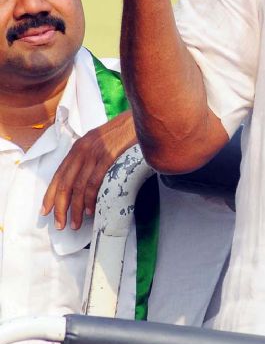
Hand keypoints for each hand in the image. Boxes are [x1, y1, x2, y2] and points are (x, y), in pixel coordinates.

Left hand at [41, 111, 137, 229]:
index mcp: (79, 148)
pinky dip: (90, 198)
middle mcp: (82, 151)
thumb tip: (88, 177)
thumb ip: (92, 156)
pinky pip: (94, 182)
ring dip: (75, 208)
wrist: (139, 119)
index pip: (59, 175)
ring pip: (78, 187)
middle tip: (60, 224)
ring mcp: (94, 154)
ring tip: (75, 223)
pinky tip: (90, 210)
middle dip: (60, 207)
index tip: (46, 211)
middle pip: (65, 184)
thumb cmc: (124, 132)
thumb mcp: (102, 142)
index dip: (51, 195)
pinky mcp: (108, 157)